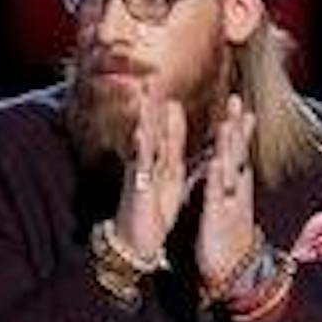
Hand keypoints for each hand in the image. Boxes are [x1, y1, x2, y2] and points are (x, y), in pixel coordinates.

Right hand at [114, 82, 186, 260]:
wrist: (138, 242)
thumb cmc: (154, 212)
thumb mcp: (170, 182)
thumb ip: (173, 159)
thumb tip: (183, 143)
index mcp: (163, 163)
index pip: (166, 131)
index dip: (167, 109)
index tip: (167, 83)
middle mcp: (150, 165)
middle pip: (152, 130)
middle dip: (151, 105)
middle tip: (150, 78)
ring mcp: (142, 175)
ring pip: (145, 143)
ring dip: (145, 119)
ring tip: (145, 97)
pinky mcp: (139, 189)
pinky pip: (140, 168)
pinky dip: (141, 150)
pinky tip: (142, 133)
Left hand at [196, 93, 258, 285]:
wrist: (232, 273)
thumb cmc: (225, 238)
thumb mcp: (227, 207)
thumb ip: (227, 186)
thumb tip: (226, 168)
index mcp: (233, 187)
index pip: (237, 152)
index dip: (238, 129)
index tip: (240, 106)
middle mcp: (234, 191)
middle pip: (237, 154)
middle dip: (236, 128)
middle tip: (237, 101)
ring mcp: (227, 203)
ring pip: (229, 171)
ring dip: (228, 147)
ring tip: (227, 123)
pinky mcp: (216, 218)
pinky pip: (216, 195)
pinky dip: (217, 177)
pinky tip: (216, 161)